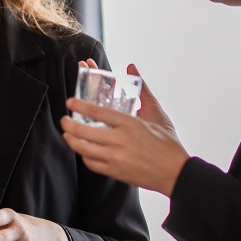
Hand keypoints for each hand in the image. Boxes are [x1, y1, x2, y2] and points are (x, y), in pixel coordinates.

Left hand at [61, 65, 189, 196]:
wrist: (175, 173)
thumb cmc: (167, 144)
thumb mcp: (157, 115)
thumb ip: (143, 90)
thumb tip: (132, 68)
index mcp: (130, 124)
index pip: (97, 112)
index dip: (79, 105)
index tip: (70, 101)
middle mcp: (120, 140)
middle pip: (84, 131)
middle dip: (68, 124)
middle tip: (64, 120)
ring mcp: (116, 158)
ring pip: (83, 149)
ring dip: (71, 140)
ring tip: (68, 134)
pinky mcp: (115, 172)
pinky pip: (91, 164)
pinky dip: (84, 155)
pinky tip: (84, 150)